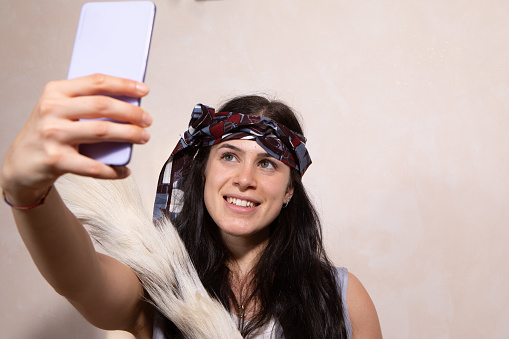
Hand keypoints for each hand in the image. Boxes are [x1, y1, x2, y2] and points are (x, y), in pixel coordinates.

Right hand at [0, 74, 151, 205]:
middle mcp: (52, 109)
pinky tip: (124, 170)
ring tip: (143, 137)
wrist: (20, 163)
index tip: (144, 90)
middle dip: (132, 113)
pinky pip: (93, 166)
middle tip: (148, 120)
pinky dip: (113, 170)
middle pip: (102, 106)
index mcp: (55, 91)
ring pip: (102, 132)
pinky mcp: (56, 159)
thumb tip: (129, 103)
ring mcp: (53, 135)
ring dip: (129, 135)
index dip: (124, 85)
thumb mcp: (59, 109)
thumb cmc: (48, 132)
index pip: (96, 82)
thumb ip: (85, 103)